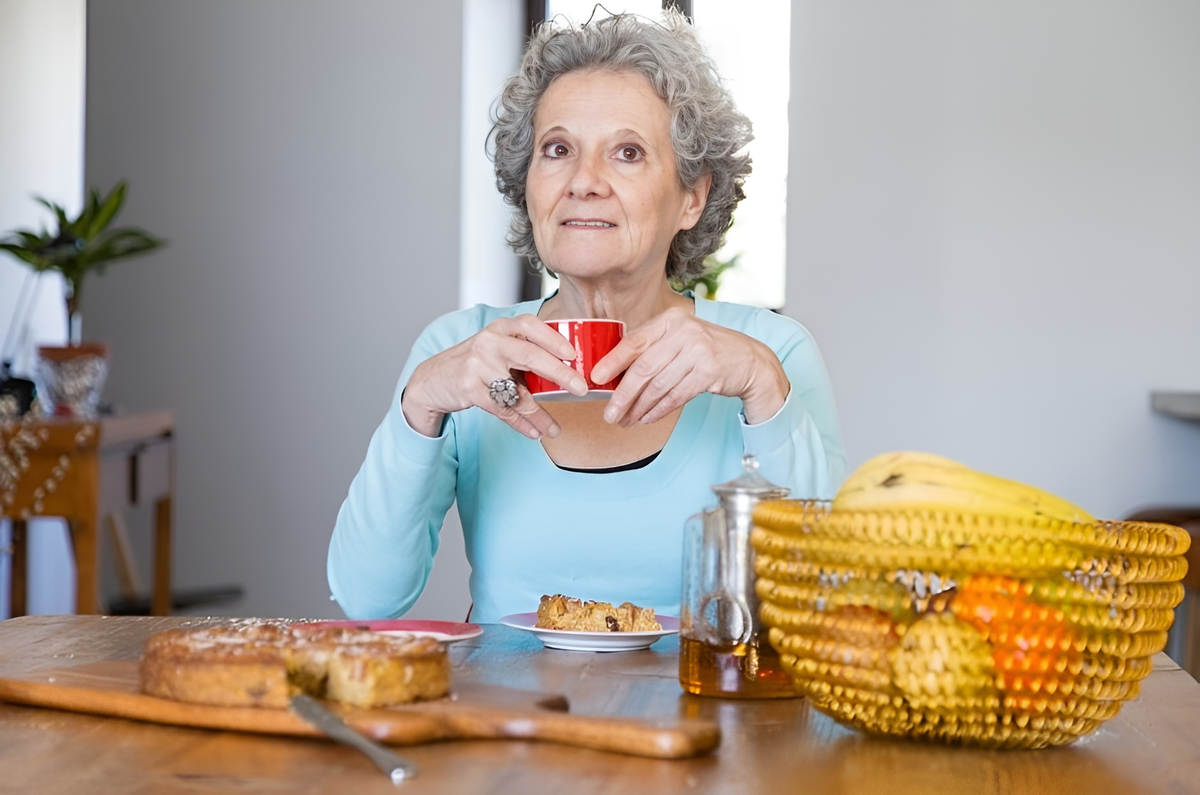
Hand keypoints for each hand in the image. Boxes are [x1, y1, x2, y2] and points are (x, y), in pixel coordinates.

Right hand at [401, 315, 587, 438]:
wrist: (434, 379)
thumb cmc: (476, 363)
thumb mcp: (498, 348)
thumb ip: (526, 353)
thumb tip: (568, 372)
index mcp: (500, 328)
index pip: (530, 325)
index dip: (554, 339)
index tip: (574, 354)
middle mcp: (489, 342)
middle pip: (530, 356)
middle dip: (560, 373)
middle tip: (581, 388)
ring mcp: (477, 364)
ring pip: (517, 392)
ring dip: (539, 414)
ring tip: (554, 429)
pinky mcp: (469, 388)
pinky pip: (502, 409)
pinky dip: (520, 423)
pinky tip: (534, 432)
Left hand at [590, 307, 789, 425]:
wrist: (750, 360)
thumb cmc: (707, 351)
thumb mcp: (680, 338)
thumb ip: (653, 348)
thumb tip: (614, 373)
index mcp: (671, 320)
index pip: (634, 341)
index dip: (612, 361)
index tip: (595, 378)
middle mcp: (684, 332)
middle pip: (643, 368)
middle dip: (623, 394)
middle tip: (609, 413)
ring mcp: (698, 351)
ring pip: (658, 386)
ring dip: (638, 408)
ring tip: (625, 420)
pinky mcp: (709, 373)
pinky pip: (675, 396)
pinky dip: (658, 410)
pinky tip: (645, 419)